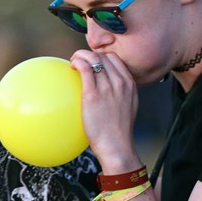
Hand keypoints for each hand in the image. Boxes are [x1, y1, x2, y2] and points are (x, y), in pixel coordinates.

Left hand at [70, 51, 140, 171]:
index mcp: (129, 84)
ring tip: (74, 62)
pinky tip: (71, 67)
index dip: (101, 57)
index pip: (115, 59)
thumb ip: (121, 93)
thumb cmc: (119, 131)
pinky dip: (77, 62)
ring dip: (81, 56)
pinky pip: (84, 68)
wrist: (117, 145)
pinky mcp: (93, 94)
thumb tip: (108, 89)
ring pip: (94, 58)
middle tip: (80, 62)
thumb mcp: (128, 107)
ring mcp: (107, 87)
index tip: (92, 63)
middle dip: (90, 55)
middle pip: (104, 56)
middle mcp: (120, 82)